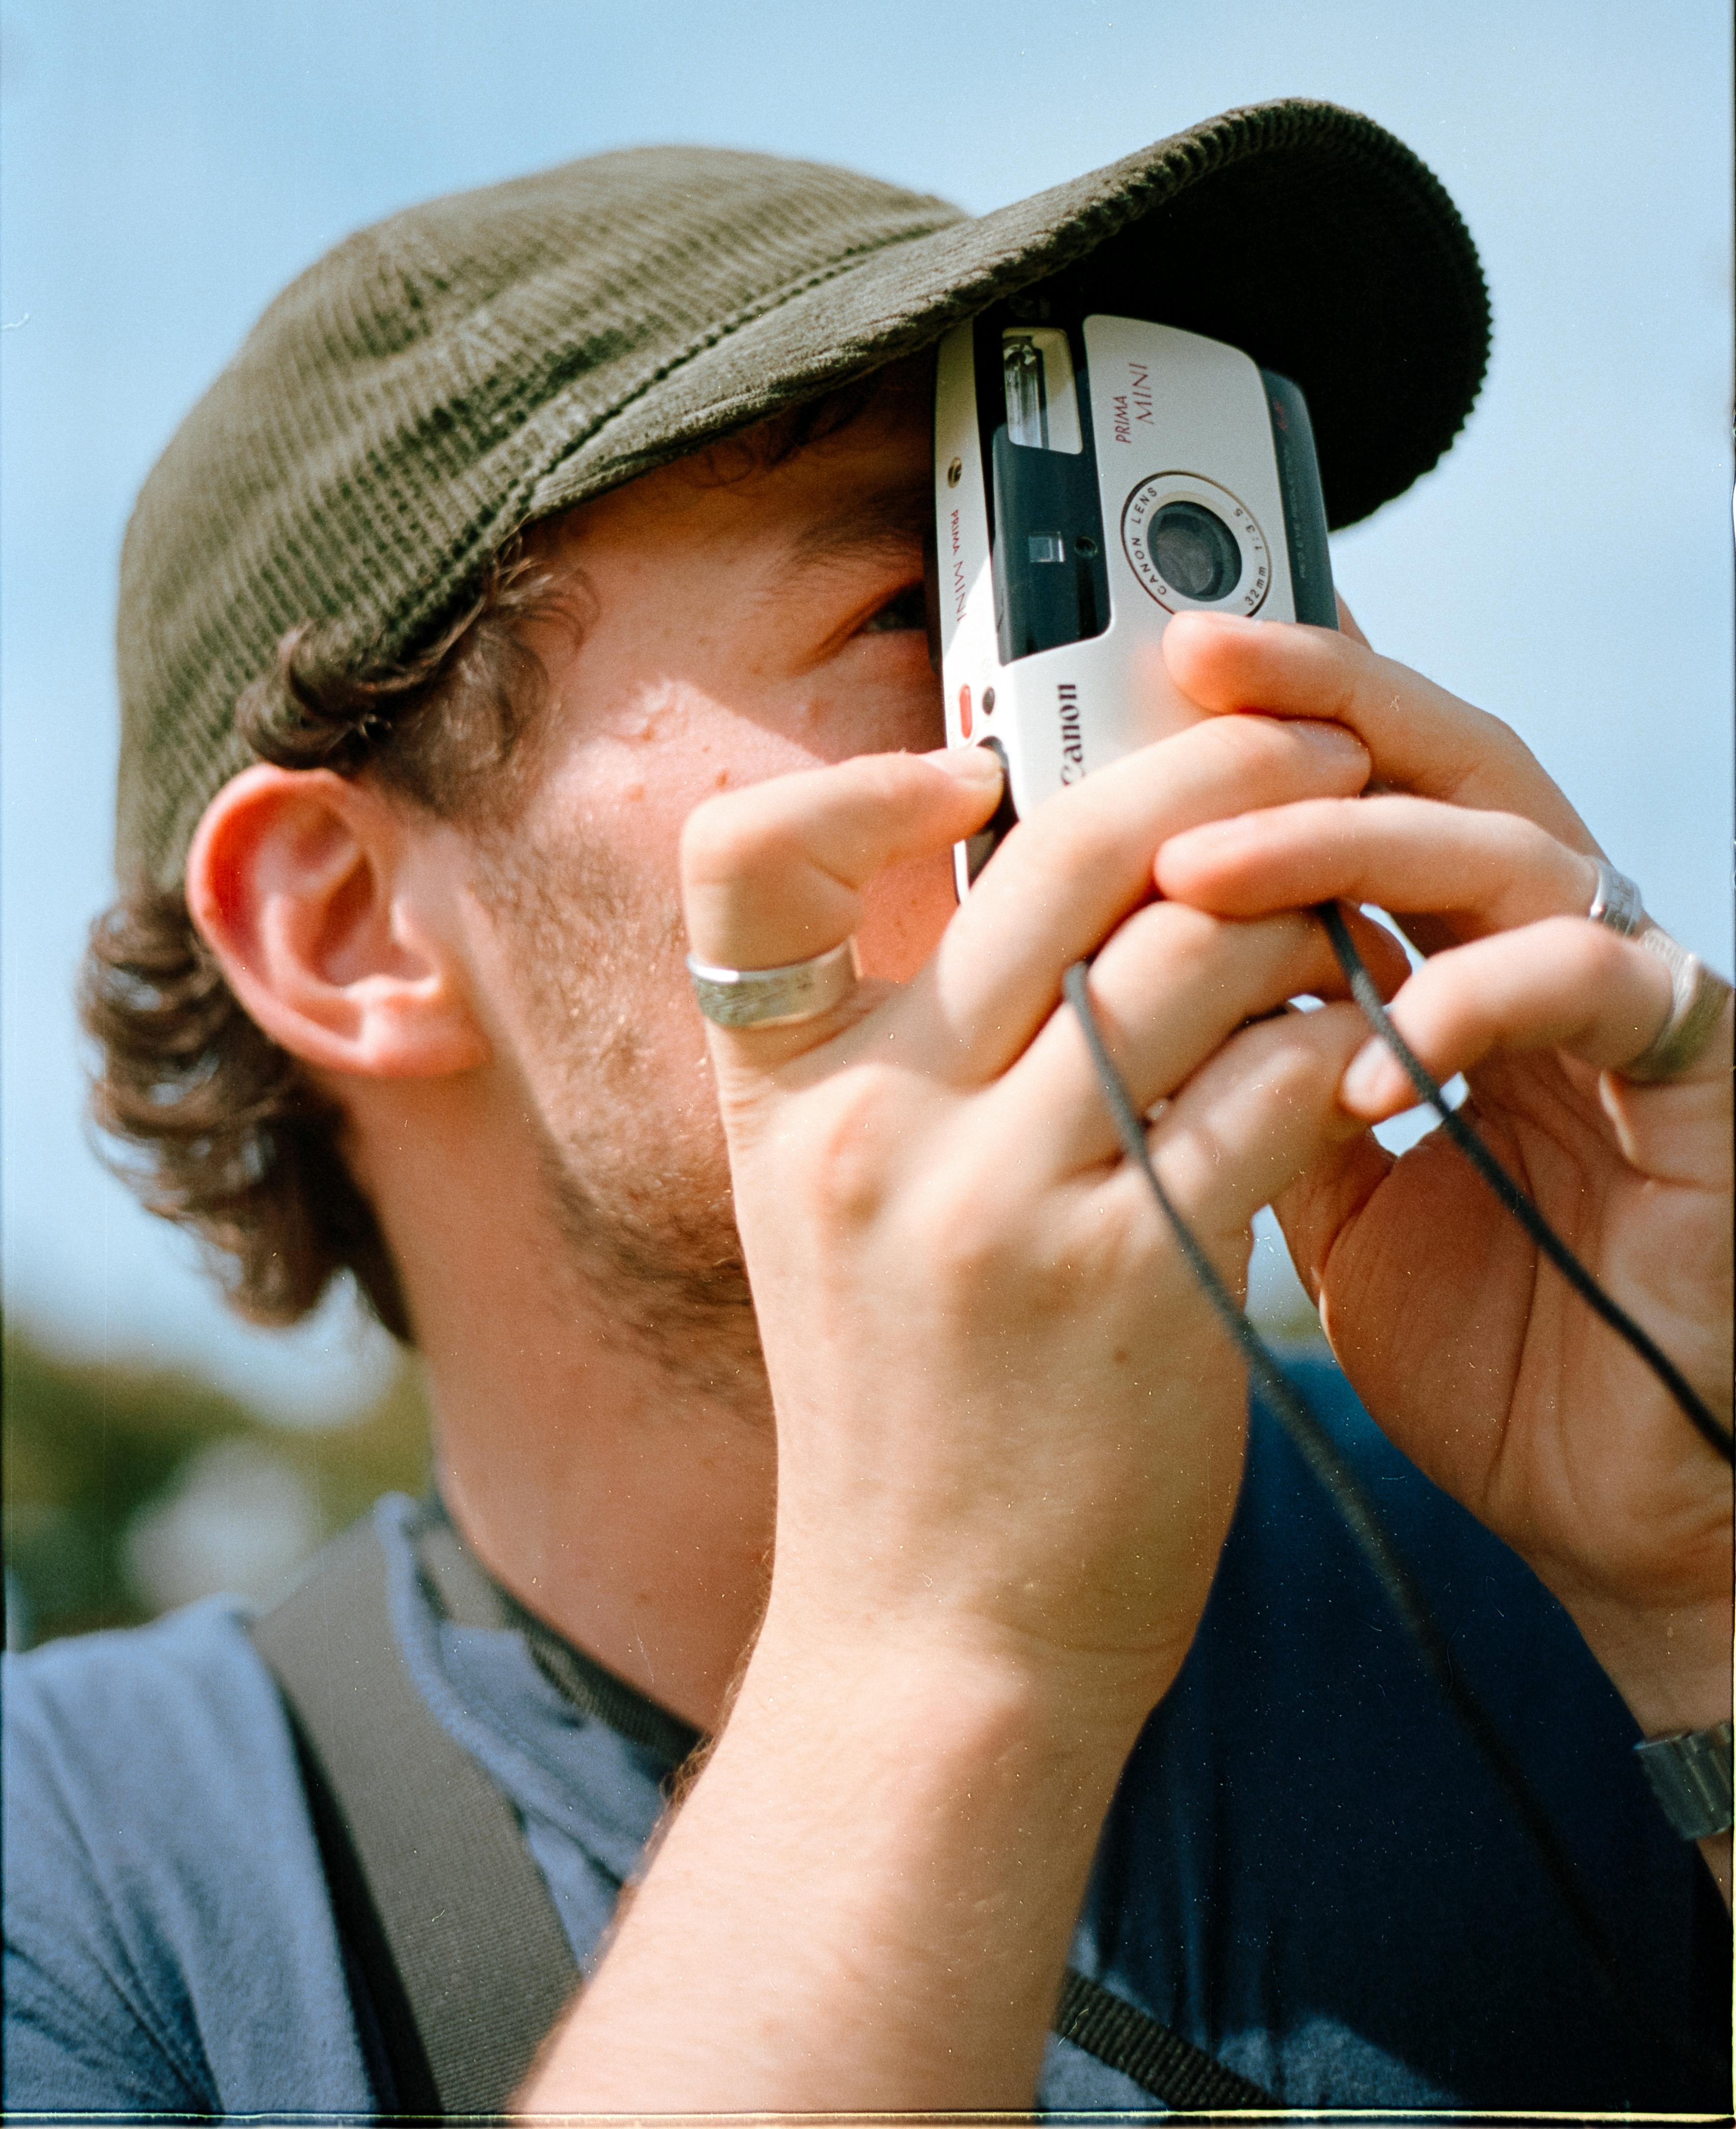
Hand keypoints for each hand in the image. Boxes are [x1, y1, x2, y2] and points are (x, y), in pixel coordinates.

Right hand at [529, 713, 1404, 2112]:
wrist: (934, 1644)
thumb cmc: (908, 1417)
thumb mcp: (836, 1216)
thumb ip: (904, 1056)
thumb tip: (1050, 879)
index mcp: (786, 1100)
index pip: (744, 859)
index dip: (854, 781)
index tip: (969, 770)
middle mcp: (872, 1127)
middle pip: (1051, 860)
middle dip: (1202, 777)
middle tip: (1300, 744)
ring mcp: (995, 1200)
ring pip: (1190, 952)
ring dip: (1292, 918)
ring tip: (1337, 925)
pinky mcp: (1131, 1275)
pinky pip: (1270, 1087)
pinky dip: (1329, 1047)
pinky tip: (1349, 1058)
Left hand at [1153, 613, 1732, 1757]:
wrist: (1619, 1502)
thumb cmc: (1484, 1339)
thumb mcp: (1320, 1187)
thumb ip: (1248, 1073)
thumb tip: (1111, 986)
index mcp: (1457, 951)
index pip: (1368, 785)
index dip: (1268, 717)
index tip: (1147, 668)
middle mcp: (1550, 943)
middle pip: (1440, 760)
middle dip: (1315, 699)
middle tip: (1188, 662)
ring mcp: (1631, 997)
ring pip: (1499, 849)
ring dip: (1344, 845)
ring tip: (1200, 878)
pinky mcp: (1701, 1069)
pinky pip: (1592, 982)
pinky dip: (1474, 998)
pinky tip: (1368, 1053)